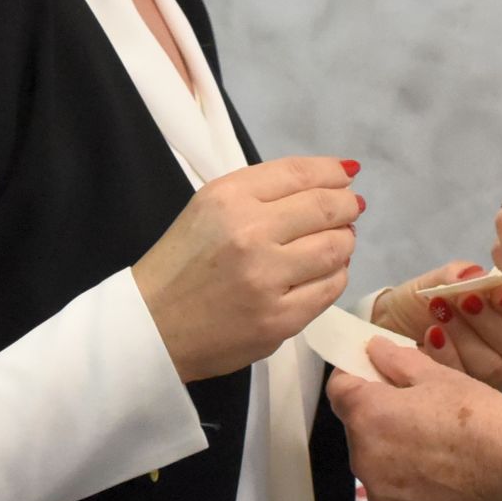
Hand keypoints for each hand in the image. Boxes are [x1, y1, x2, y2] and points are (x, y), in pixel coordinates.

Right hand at [133, 156, 359, 382]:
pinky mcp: (280, 319)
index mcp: (228, 198)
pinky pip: (330, 287)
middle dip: (347, 205)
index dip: (332, 172)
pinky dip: (335, 275)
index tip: (345, 176)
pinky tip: (322, 272)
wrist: (152, 327)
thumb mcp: (209, 207)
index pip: (299, 173)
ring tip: (335, 241)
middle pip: (326, 208)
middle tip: (349, 210)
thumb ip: (264, 190)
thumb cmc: (183, 262)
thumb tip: (334, 178)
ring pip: (336, 247)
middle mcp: (250, 233)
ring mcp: (267, 279)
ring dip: (344, 240)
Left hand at [327, 340, 501, 500]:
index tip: (378, 373)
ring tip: (431, 438)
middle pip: (355, 423)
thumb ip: (396, 360)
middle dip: (377, 411)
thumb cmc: (481, 418)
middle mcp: (362, 456)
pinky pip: (386, 485)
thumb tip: (373, 349)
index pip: (338, 387)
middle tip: (418, 405)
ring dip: (388, 444)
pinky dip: (401, 476)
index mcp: (367, 413)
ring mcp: (377, 490)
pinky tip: (435, 467)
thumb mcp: (438, 376)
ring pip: (371, 456)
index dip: (357, 374)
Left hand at [371, 262, 501, 390]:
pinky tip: (431, 338)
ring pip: (492, 367)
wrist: (387, 330)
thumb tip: (473, 275)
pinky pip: (465, 383)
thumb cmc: (421, 303)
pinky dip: (447, 357)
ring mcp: (490, 378)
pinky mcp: (466, 398)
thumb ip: (457, 275)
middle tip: (462, 300)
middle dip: (488, 321)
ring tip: (439, 314)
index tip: (496, 291)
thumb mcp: (437, 281)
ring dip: (465, 338)